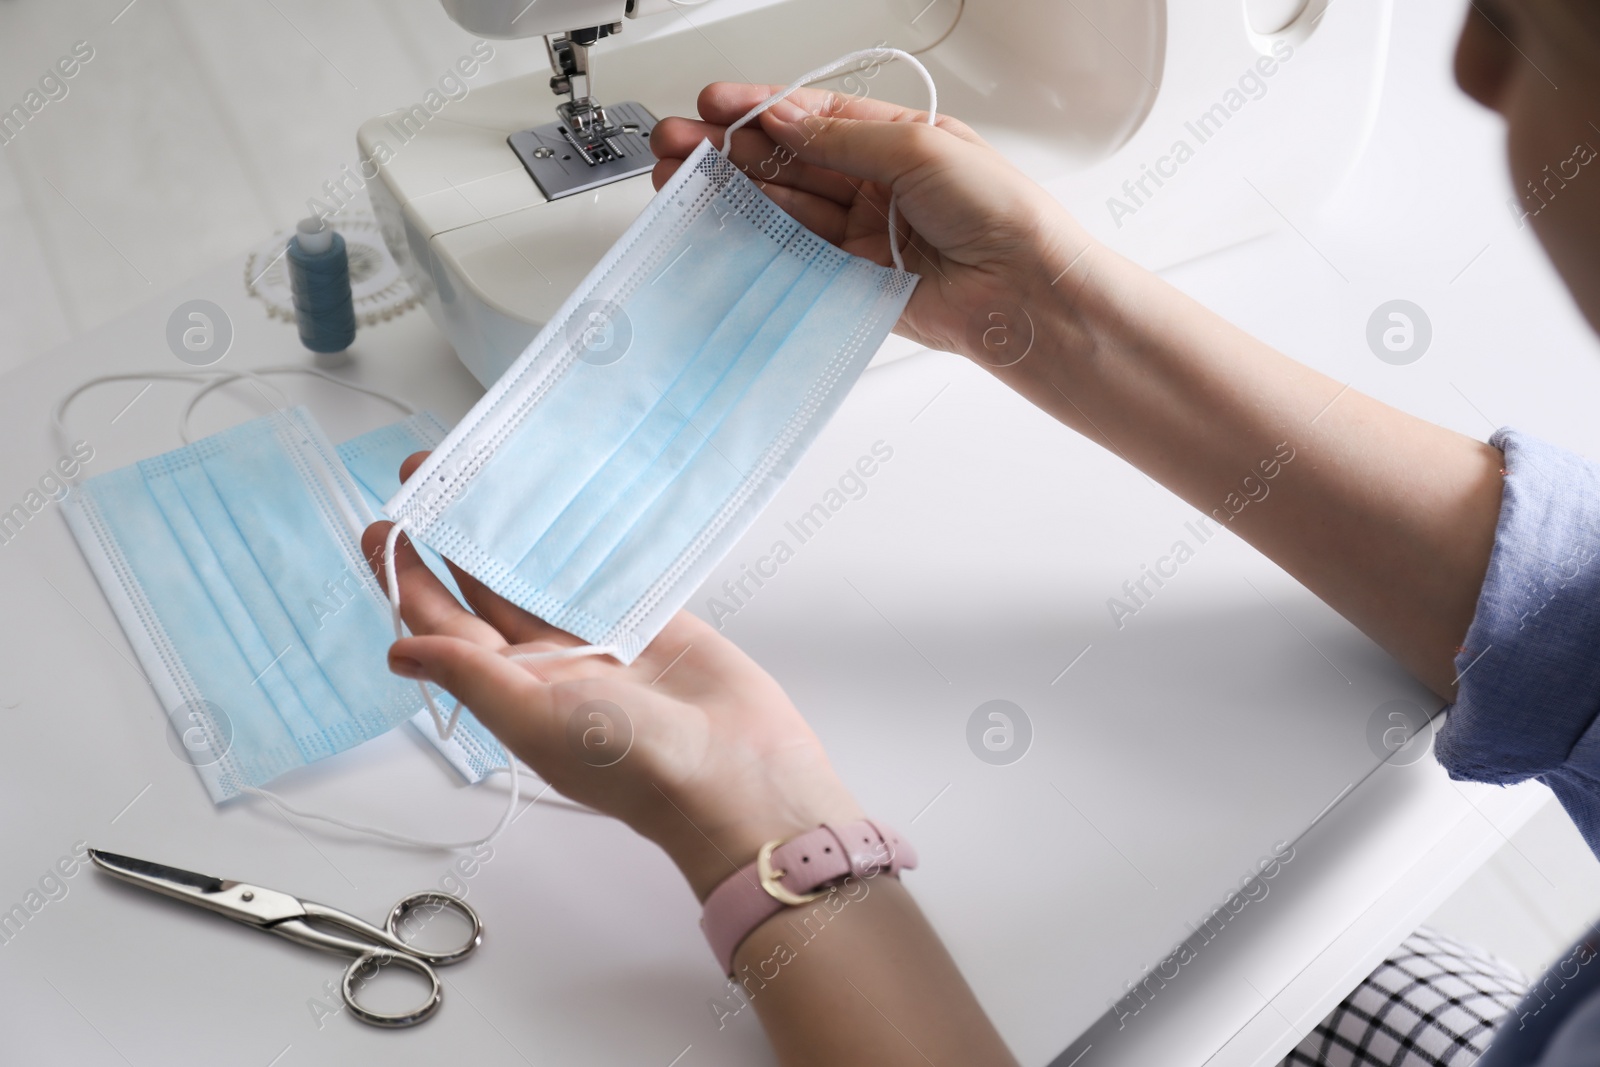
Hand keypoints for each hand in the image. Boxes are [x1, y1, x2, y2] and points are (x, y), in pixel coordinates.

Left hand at [362, 453, 861, 899]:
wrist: (735, 774)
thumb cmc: (637, 766)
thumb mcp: (535, 719)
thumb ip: (471, 676)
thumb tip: (399, 652)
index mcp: (513, 691)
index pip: (444, 626)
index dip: (409, 578)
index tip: (382, 528)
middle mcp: (550, 664)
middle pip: (483, 589)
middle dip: (450, 537)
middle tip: (425, 476)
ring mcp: (599, 639)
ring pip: (539, 572)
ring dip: (509, 529)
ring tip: (481, 476)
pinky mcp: (650, 620)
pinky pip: (603, 571)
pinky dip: (581, 540)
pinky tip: (561, 504)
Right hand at [649, 81, 1095, 363]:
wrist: (1023, 293)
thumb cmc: (1001, 214)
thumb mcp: (920, 148)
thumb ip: (844, 138)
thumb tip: (783, 117)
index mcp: (897, 140)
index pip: (813, 117)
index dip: (759, 108)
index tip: (714, 103)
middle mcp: (876, 184)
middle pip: (787, 159)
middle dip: (729, 148)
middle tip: (681, 143)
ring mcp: (861, 233)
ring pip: (782, 205)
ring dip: (731, 191)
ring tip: (683, 179)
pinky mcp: (853, 280)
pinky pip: (793, 255)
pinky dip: (755, 238)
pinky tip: (722, 222)